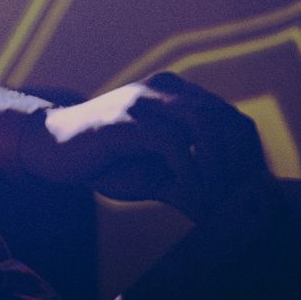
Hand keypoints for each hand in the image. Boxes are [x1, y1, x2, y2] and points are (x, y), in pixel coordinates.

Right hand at [19, 71, 269, 220]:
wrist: (50, 146)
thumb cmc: (105, 160)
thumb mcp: (155, 174)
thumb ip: (189, 181)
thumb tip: (227, 210)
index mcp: (179, 96)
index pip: (232, 120)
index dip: (248, 158)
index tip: (250, 197)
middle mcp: (168, 89)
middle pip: (226, 120)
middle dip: (240, 166)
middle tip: (241, 206)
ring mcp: (147, 100)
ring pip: (205, 126)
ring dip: (219, 171)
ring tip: (219, 205)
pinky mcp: (127, 117)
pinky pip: (172, 143)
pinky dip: (189, 174)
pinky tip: (191, 199)